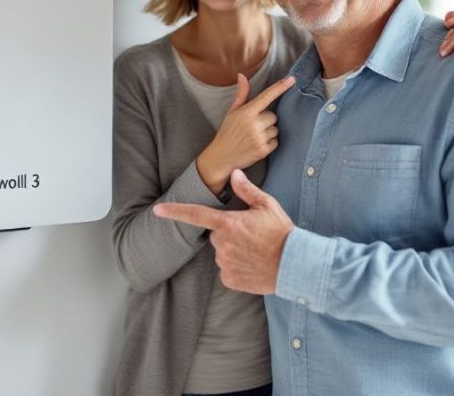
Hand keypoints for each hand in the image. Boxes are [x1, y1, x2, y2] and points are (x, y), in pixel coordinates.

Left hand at [154, 170, 292, 294]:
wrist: (295, 265)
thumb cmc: (282, 233)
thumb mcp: (267, 206)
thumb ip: (247, 190)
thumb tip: (234, 174)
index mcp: (228, 223)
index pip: (195, 215)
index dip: (174, 212)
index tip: (157, 210)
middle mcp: (223, 244)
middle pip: (215, 235)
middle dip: (228, 234)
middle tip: (251, 235)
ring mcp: (225, 263)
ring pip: (221, 254)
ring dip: (233, 251)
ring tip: (255, 251)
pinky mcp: (230, 280)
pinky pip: (227, 271)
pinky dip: (237, 268)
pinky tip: (253, 265)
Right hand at [196, 75, 295, 193]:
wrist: (221, 157)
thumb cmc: (227, 132)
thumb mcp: (231, 112)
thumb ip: (241, 94)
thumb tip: (242, 76)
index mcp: (246, 112)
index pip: (267, 96)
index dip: (280, 87)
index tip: (292, 79)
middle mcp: (253, 124)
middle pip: (273, 115)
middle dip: (266, 120)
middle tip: (253, 126)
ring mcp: (259, 138)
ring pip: (276, 129)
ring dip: (268, 132)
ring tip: (254, 136)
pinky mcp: (263, 150)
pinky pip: (276, 141)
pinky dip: (269, 143)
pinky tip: (257, 144)